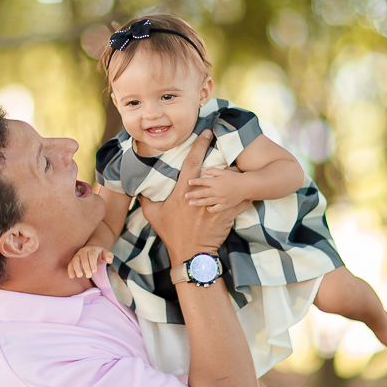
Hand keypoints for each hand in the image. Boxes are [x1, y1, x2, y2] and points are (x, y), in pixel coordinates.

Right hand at [68, 244, 112, 278]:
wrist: (92, 250)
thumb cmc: (100, 254)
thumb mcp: (106, 253)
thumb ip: (109, 256)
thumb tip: (110, 260)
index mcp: (92, 249)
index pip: (92, 256)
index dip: (93, 263)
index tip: (94, 271)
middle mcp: (84, 251)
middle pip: (83, 258)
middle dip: (86, 267)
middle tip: (89, 276)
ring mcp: (78, 255)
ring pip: (75, 260)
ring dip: (76, 268)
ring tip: (80, 276)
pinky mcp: (73, 260)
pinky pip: (70, 264)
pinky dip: (70, 270)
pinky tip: (72, 277)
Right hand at [139, 130, 248, 264]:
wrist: (191, 253)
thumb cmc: (171, 233)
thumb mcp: (154, 215)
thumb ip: (146, 199)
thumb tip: (137, 188)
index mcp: (183, 192)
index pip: (192, 163)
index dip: (199, 145)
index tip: (206, 133)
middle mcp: (201, 196)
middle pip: (216, 169)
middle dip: (223, 153)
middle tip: (228, 140)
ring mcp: (216, 205)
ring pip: (231, 183)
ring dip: (235, 172)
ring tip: (240, 163)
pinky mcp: (227, 215)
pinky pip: (239, 199)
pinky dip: (244, 192)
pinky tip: (249, 185)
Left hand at [187, 166, 246, 212]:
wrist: (246, 186)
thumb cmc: (235, 178)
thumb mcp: (224, 172)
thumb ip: (213, 171)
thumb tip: (204, 170)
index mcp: (216, 182)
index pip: (202, 181)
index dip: (195, 181)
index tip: (189, 182)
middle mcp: (217, 190)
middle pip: (202, 193)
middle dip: (193, 194)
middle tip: (185, 196)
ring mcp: (221, 199)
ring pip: (207, 201)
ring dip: (198, 202)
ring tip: (190, 204)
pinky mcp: (225, 205)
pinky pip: (216, 208)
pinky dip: (211, 209)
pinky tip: (207, 208)